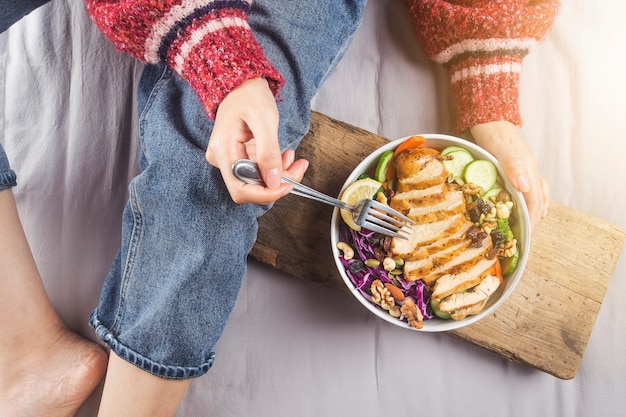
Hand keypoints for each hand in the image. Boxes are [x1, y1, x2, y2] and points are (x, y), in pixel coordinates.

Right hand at [206, 78, 308, 203]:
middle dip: (277, 184)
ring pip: (257, 181)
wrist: (242, 83)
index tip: (288, 186)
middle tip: (298, 168)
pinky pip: (258, 171)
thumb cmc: (250, 95)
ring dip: (279, 175)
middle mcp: (221, 159)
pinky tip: (285, 156)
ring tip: (293, 158)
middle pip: (250, 188)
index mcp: (223, 151)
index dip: (266, 193)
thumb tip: (274, 181)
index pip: (241, 189)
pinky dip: (275, 168)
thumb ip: (268, 152)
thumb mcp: (264, 119)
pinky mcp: (238, 158)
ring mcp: (229, 159)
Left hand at [470, 121, 548, 231]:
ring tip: (531, 223)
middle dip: (534, 218)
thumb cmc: (492, 131)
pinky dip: (530, 198)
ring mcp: (524, 167)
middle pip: (538, 198)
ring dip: (535, 209)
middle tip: (527, 235)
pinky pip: (529, 185)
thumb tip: (525, 187)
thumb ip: (512, 165)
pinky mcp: (517, 165)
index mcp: (527, 168)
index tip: (527, 235)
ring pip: (537, 192)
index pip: (534, 200)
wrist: (489, 116)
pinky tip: (523, 201)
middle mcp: (529, 169)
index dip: (531, 218)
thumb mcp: (499, 148)